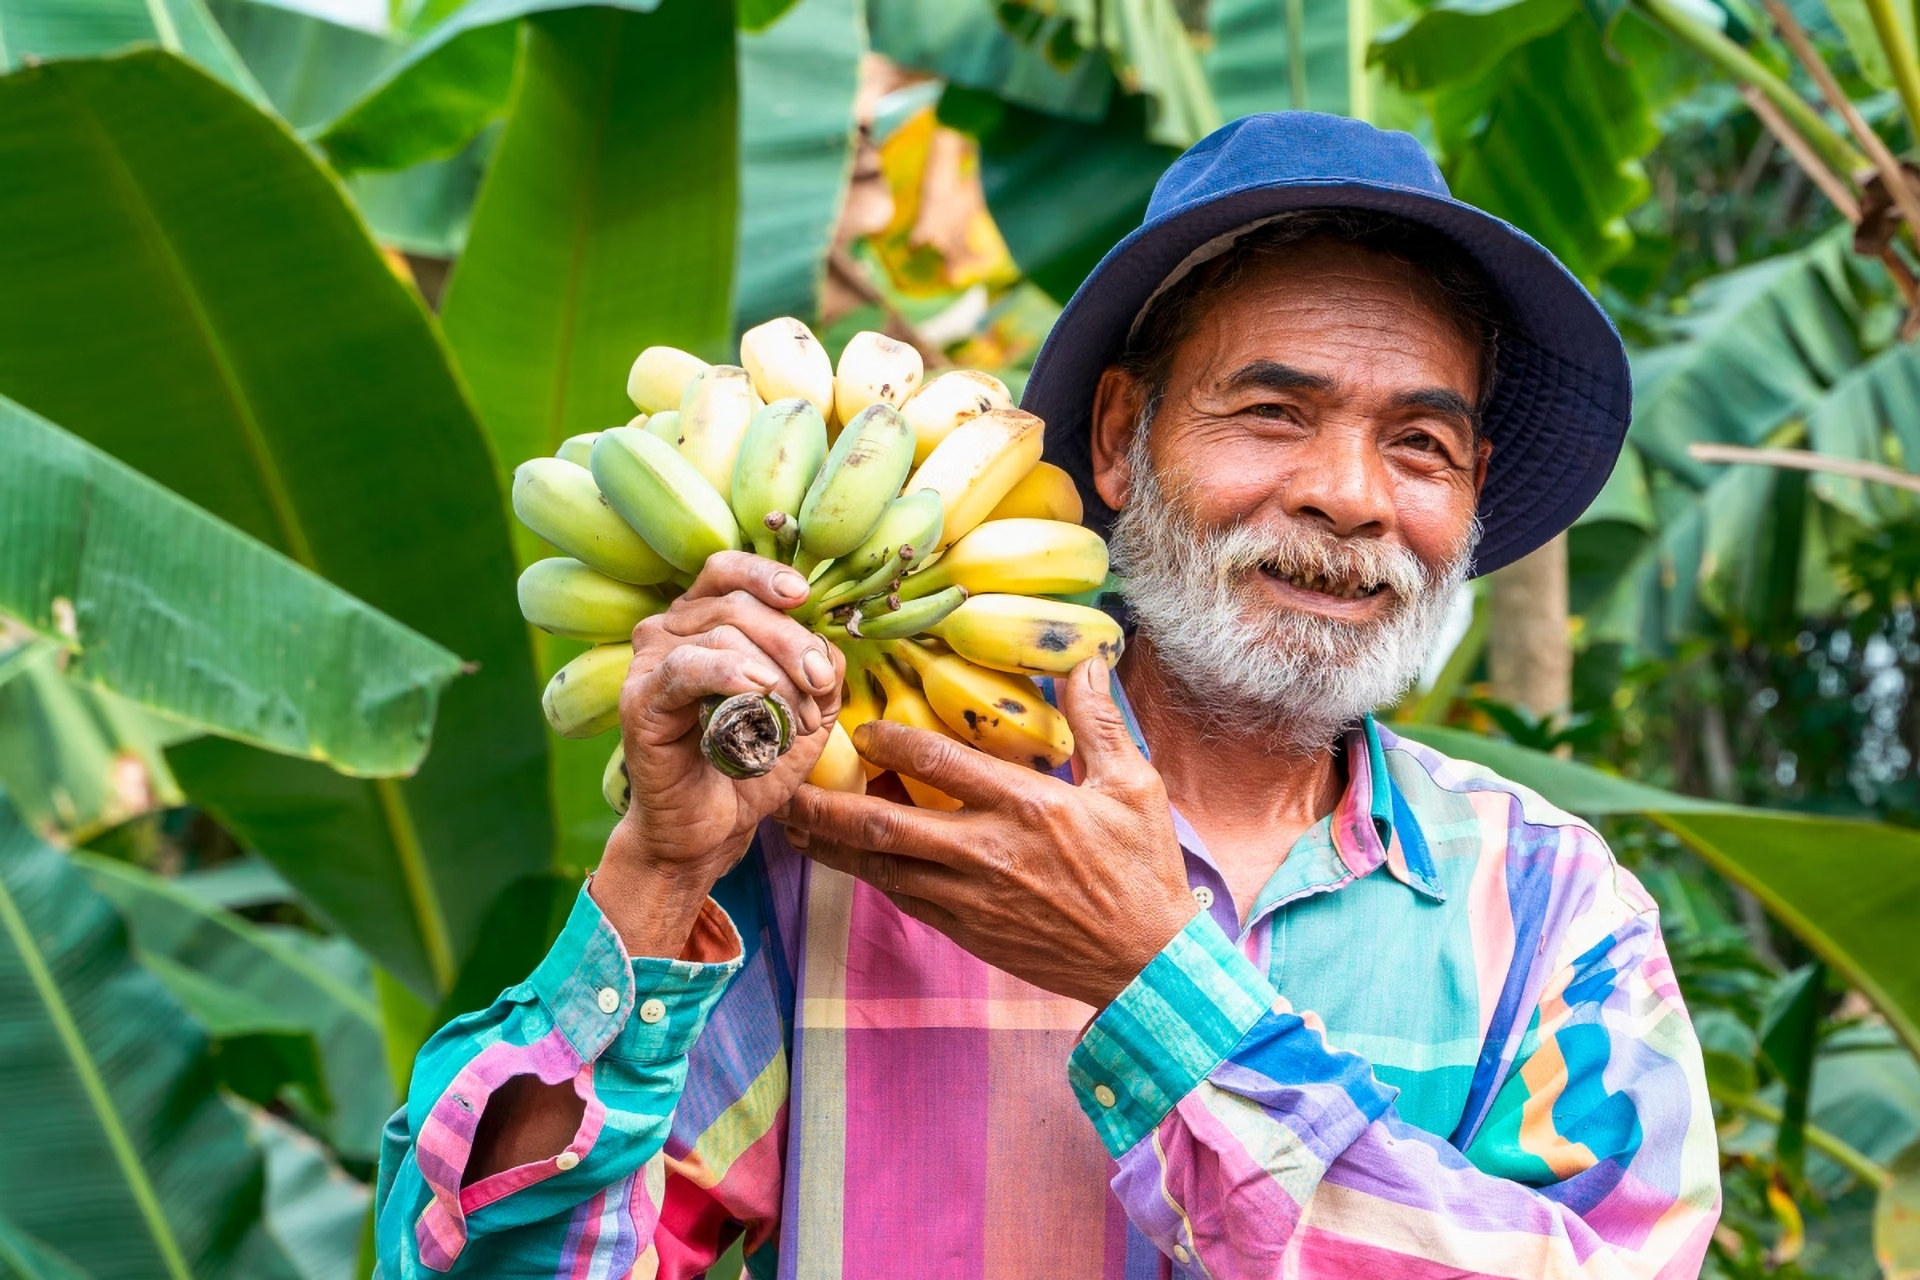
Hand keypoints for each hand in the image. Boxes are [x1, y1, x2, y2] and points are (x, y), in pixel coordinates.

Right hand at [595, 551, 843, 954]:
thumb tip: (828, 644)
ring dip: (775, 674)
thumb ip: (820, 669)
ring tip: (794, 722)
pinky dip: (730, 672)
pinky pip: (687, 667)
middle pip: (737, 605)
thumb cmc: (750, 765)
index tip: (804, 596)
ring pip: (723, 634)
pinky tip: (757, 692)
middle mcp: (668, 632)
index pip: (727, 571)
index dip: (766, 574)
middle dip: (791, 641)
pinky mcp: (640, 701)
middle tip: (820, 684)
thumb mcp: (803, 711)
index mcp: (702, 622)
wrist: (709, 831)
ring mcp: (649, 664)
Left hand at [777, 658, 1198, 1007]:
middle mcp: (990, 853)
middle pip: (886, 825)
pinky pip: (903, 896)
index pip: (941, 765)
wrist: (1146, 963)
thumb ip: (1099, 720)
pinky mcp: (967, 930)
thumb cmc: (1142, 870)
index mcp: (1029, 808)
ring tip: (792, 822)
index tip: (861, 727)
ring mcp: (972, 898)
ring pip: (882, 867)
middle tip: (786, 784)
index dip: (892, 742)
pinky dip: (869, 873)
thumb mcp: (1134, 786)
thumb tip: (1086, 658)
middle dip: (827, 805)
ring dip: (832, 844)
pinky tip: (846, 856)